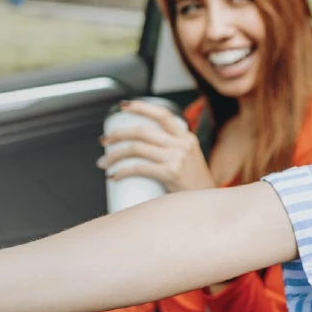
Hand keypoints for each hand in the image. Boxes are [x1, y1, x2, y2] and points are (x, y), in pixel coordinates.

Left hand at [97, 100, 214, 192]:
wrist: (207, 204)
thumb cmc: (194, 186)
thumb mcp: (189, 159)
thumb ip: (172, 148)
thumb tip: (141, 145)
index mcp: (186, 137)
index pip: (162, 114)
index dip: (141, 107)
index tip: (123, 107)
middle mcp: (182, 144)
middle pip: (142, 131)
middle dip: (118, 134)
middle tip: (104, 142)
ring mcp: (177, 157)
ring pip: (137, 148)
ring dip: (115, 155)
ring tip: (104, 162)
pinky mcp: (171, 173)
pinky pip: (140, 168)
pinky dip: (122, 171)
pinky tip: (114, 176)